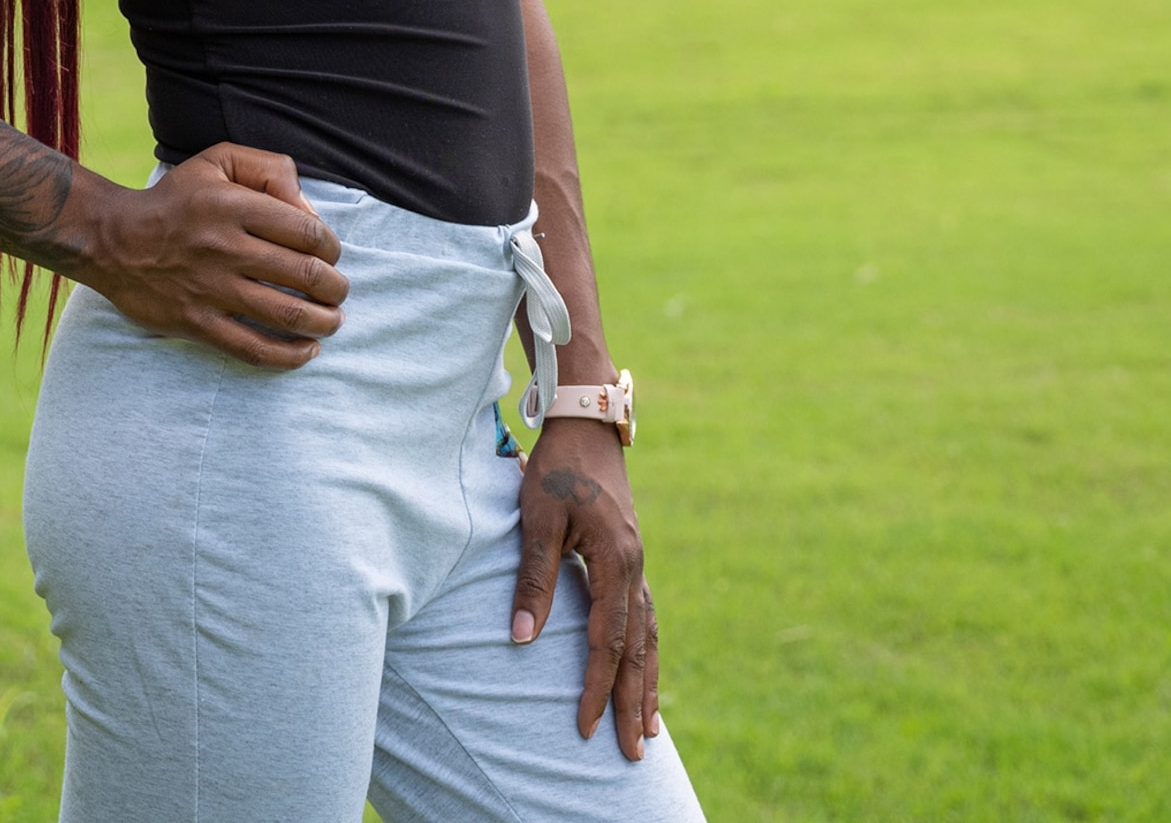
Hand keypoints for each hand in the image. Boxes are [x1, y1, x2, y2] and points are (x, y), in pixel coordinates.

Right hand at [73, 143, 348, 368]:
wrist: (113, 239)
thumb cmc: (175, 199)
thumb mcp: (218, 161)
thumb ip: (269, 170)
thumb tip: (309, 211)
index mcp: (234, 205)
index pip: (306, 231)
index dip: (330, 247)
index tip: (330, 254)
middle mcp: (226, 247)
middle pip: (303, 274)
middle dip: (335, 287)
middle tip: (339, 291)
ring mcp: (212, 289)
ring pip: (286, 314)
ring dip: (322, 322)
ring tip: (332, 321)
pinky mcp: (197, 323)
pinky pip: (253, 348)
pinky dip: (289, 356)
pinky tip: (307, 352)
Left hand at [511, 418, 660, 757]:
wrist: (585, 419)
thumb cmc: (557, 465)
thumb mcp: (537, 516)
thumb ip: (533, 578)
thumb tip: (520, 640)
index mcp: (615, 559)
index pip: (608, 639)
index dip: (597, 686)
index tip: (587, 726)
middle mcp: (635, 566)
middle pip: (637, 647)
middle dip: (634, 702)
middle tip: (633, 752)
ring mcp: (637, 561)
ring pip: (648, 634)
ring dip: (647, 682)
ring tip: (650, 727)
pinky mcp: (630, 555)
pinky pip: (646, 615)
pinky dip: (646, 650)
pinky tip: (644, 671)